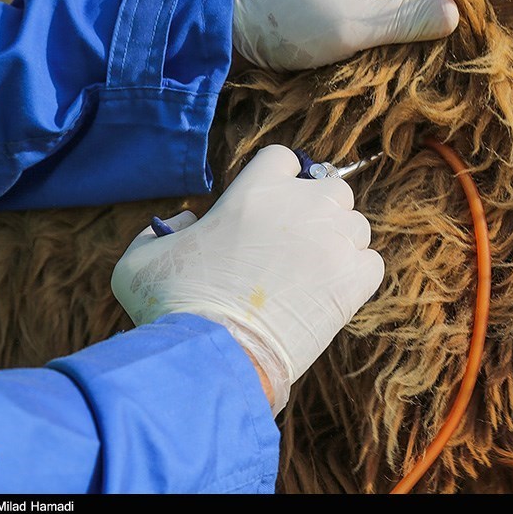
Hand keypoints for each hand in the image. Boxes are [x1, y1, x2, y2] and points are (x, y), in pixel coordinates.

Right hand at [111, 145, 384, 414]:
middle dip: (317, 210)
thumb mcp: (141, 259)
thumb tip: (188, 222)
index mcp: (256, 188)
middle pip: (332, 188)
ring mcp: (333, 241)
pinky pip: (371, 263)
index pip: (285, 158)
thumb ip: (164, 229)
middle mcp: (303, 205)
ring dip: (339, 242)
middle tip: (296, 243)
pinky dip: (357, 275)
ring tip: (312, 273)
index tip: (273, 207)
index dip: (280, 180)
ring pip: (356, 226)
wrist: (215, 355)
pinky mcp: (353, 281)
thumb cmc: (174, 306)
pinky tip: (332, 292)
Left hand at [232, 0, 458, 70]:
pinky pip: (378, 16)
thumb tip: (455, 13)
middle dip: (425, 21)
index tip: (457, 39)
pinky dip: (385, 36)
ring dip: (405, 33)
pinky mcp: (343, 1)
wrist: (239, 30)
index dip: (444, 6)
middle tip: (435, 58)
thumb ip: (402, 19)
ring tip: (416, 62)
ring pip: (397, 5)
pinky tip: (390, 57)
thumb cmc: (291, 22)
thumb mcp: (350, 24)